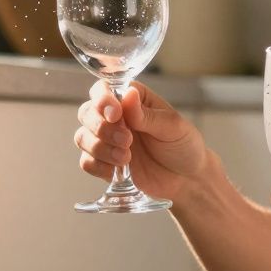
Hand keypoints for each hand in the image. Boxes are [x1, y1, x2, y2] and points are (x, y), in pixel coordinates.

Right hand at [74, 81, 208, 201]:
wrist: (187, 180)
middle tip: (128, 141)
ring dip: (100, 148)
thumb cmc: (184, 146)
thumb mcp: (172, 127)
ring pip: (82, 137)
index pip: (103, 90)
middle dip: (102, 128)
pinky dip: (98, 166)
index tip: (116, 115)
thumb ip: (147, 115)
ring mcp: (108, 140)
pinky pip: (86, 161)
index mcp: (132, 99)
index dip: (102, 100)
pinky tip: (117, 171)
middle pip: (86, 113)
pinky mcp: (105, 162)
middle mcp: (116, 117)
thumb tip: (128, 94)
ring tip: (127, 158)